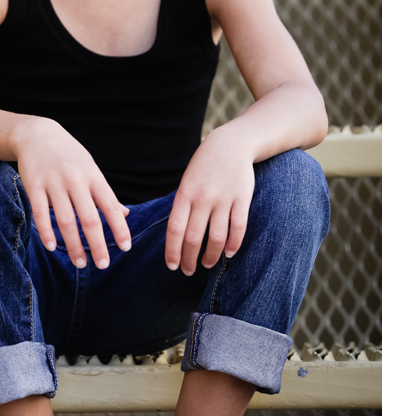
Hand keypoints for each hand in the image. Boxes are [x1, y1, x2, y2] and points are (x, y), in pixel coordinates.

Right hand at [13, 116, 130, 269]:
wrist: (37, 134)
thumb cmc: (69, 156)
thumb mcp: (91, 169)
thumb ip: (104, 193)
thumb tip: (125, 214)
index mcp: (93, 176)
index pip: (110, 205)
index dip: (119, 227)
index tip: (126, 247)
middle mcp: (75, 180)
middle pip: (89, 217)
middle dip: (97, 243)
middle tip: (103, 265)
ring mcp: (54, 182)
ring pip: (65, 219)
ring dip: (73, 244)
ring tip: (80, 263)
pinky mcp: (34, 185)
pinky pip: (40, 212)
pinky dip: (46, 232)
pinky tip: (52, 247)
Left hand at [165, 129, 254, 274]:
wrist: (230, 144)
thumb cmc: (204, 168)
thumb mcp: (187, 182)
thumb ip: (183, 207)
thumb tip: (177, 238)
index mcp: (185, 193)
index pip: (175, 229)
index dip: (172, 251)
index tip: (172, 266)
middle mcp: (203, 197)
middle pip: (193, 237)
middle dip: (189, 259)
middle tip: (188, 271)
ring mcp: (223, 198)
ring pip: (216, 237)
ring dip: (211, 256)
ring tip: (207, 264)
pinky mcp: (242, 199)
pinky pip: (238, 228)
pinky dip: (233, 244)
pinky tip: (228, 252)